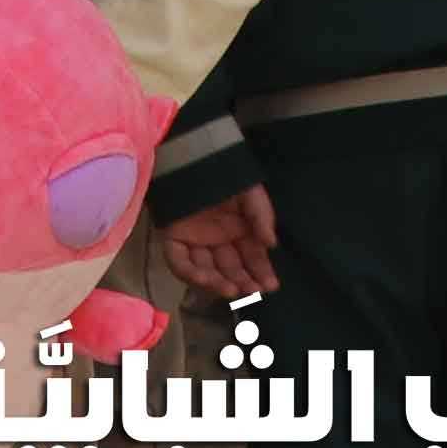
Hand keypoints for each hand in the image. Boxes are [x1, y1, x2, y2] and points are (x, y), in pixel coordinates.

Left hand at [163, 186, 278, 302]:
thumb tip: (271, 244)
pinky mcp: (174, 240)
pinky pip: (180, 262)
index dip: (260, 273)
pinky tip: (205, 279)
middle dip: (242, 282)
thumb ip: (261, 217)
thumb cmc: (227, 175)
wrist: (196, 156)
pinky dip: (191, 273)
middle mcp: (217, 242)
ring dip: (218, 283)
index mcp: (238, 232)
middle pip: (230, 270)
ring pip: (206, 271)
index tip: (270, 286)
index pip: (251, 259)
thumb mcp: (251, 195)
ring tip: (231, 289)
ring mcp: (195, 242)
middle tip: (252, 291)